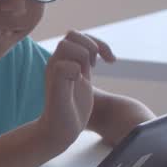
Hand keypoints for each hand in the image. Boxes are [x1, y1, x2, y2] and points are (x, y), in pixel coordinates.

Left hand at [40, 31, 115, 150]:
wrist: (59, 130)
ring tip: (107, 59)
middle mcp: (61, 63)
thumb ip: (62, 78)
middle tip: (94, 65)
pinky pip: (91, 52)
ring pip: (84, 41)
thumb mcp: (59, 99)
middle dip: (89, 45)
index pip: (68, 44)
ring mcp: (72, 67)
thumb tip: (75, 66)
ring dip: (98, 45)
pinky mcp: (82, 73)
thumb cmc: (58, 117)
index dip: (79, 55)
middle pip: (75, 36)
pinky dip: (104, 51)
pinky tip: (111, 61)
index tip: (81, 76)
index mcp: (54, 65)